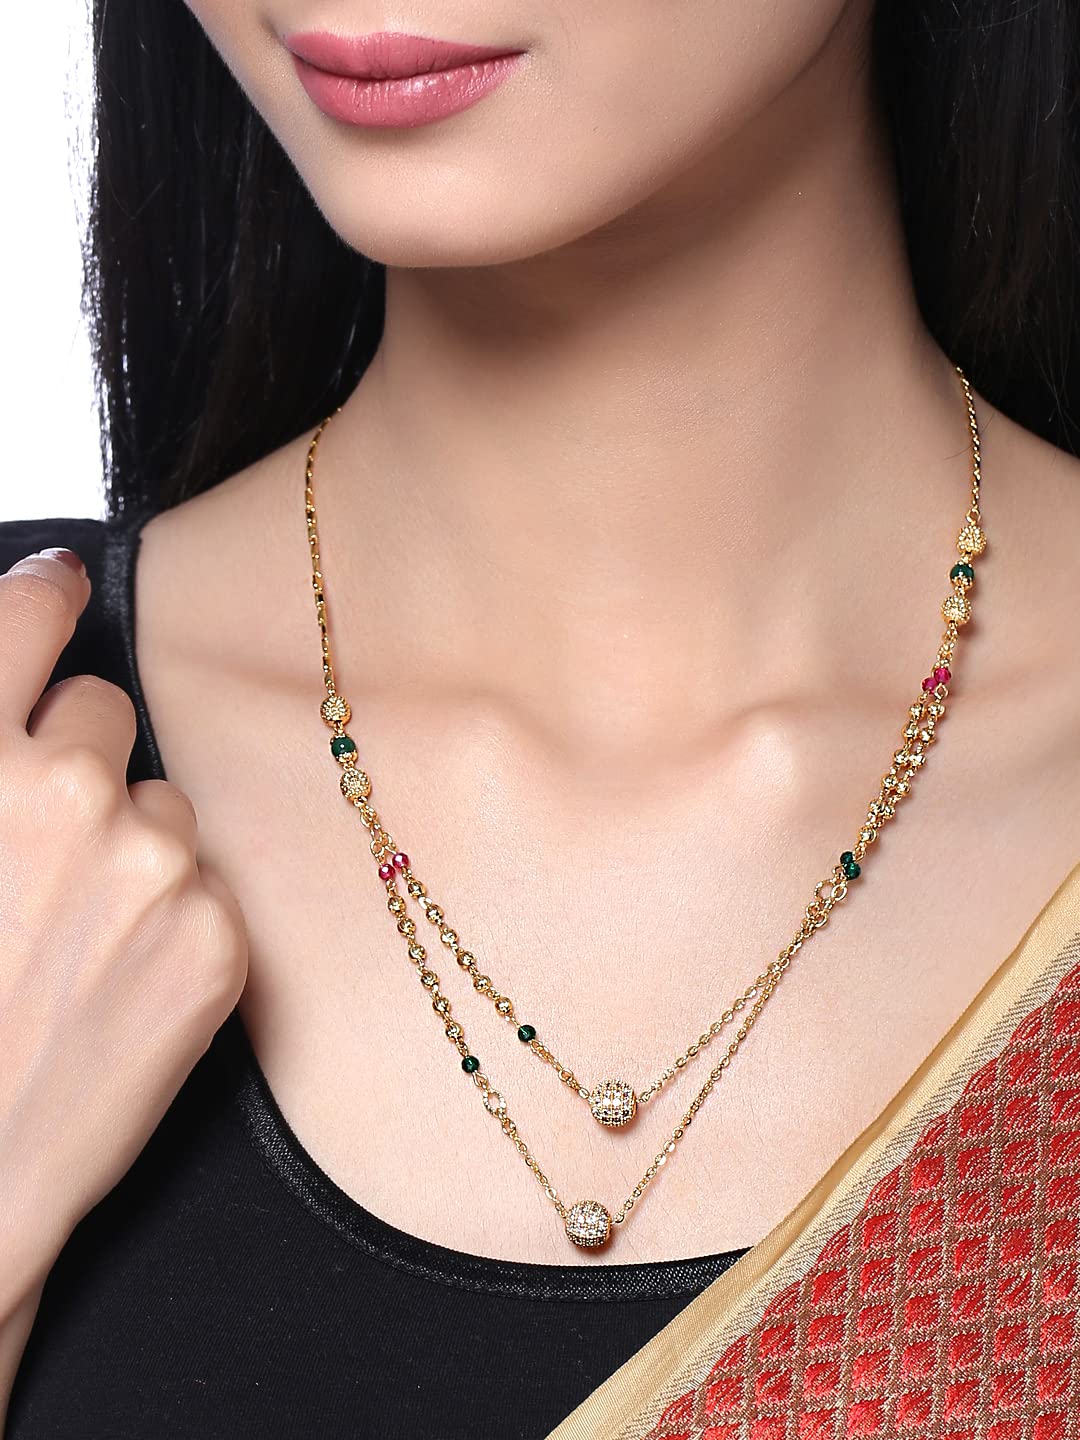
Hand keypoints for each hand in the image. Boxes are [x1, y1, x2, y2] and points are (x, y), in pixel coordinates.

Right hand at [0, 547, 247, 1293]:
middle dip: (79, 755)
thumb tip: (22, 709)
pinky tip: (122, 978)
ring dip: (134, 842)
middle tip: (43, 843)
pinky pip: (210, 879)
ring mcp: (155, 868)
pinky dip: (177, 914)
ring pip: (167, 800)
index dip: (41, 596)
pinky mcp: (219, 939)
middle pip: (105, 708)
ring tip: (76, 934)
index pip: (23, 622)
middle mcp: (68, 798)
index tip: (59, 584)